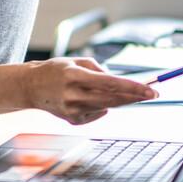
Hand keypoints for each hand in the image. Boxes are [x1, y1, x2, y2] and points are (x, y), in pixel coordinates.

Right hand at [25, 57, 156, 123]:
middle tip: (152, 94)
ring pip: (107, 106)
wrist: (30, 87)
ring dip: (120, 100)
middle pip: (113, 99)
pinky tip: (90, 99)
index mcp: (74, 76)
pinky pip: (97, 113)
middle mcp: (73, 94)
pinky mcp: (73, 120)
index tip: (150, 90)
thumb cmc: (55, 70)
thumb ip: (97, 69)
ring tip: (128, 94)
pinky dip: (101, 105)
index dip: (132, 87)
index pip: (110, 83)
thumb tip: (117, 82)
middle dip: (135, 97)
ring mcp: (72, 110)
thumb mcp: (74, 61)